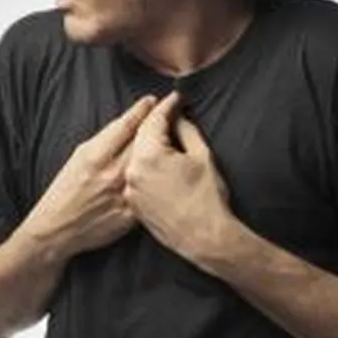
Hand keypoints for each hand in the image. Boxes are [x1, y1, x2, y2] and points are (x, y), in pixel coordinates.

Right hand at [29, 95, 157, 256]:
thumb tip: (126, 126)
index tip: (153, 100)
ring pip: (153, 165)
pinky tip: (168, 172)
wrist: (58, 229)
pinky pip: (152, 191)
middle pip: (144, 141)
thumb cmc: (65, 191)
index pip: (125, 125)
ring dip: (165, 150)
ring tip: (174, 138)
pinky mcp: (133, 214)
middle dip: (159, 124)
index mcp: (95, 156)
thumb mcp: (77, 158)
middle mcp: (112, 173)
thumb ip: (103, 142)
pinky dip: (161, 179)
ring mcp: (125, 194)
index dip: (142, 110)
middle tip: (172, 112)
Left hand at [124, 92, 237, 269]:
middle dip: (152, 121)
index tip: (175, 99)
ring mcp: (129, 188)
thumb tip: (178, 118)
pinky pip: (134, 174)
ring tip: (160, 131)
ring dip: (145, 142)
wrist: (203, 237)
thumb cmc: (207, 198)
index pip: (153, 121)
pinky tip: (154, 158)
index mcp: (149, 156)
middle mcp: (132, 170)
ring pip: (133, 155)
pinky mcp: (131, 202)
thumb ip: (186, 131)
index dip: (165, 107)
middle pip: (138, 136)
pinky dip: (142, 163)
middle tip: (165, 109)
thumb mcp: (202, 156)